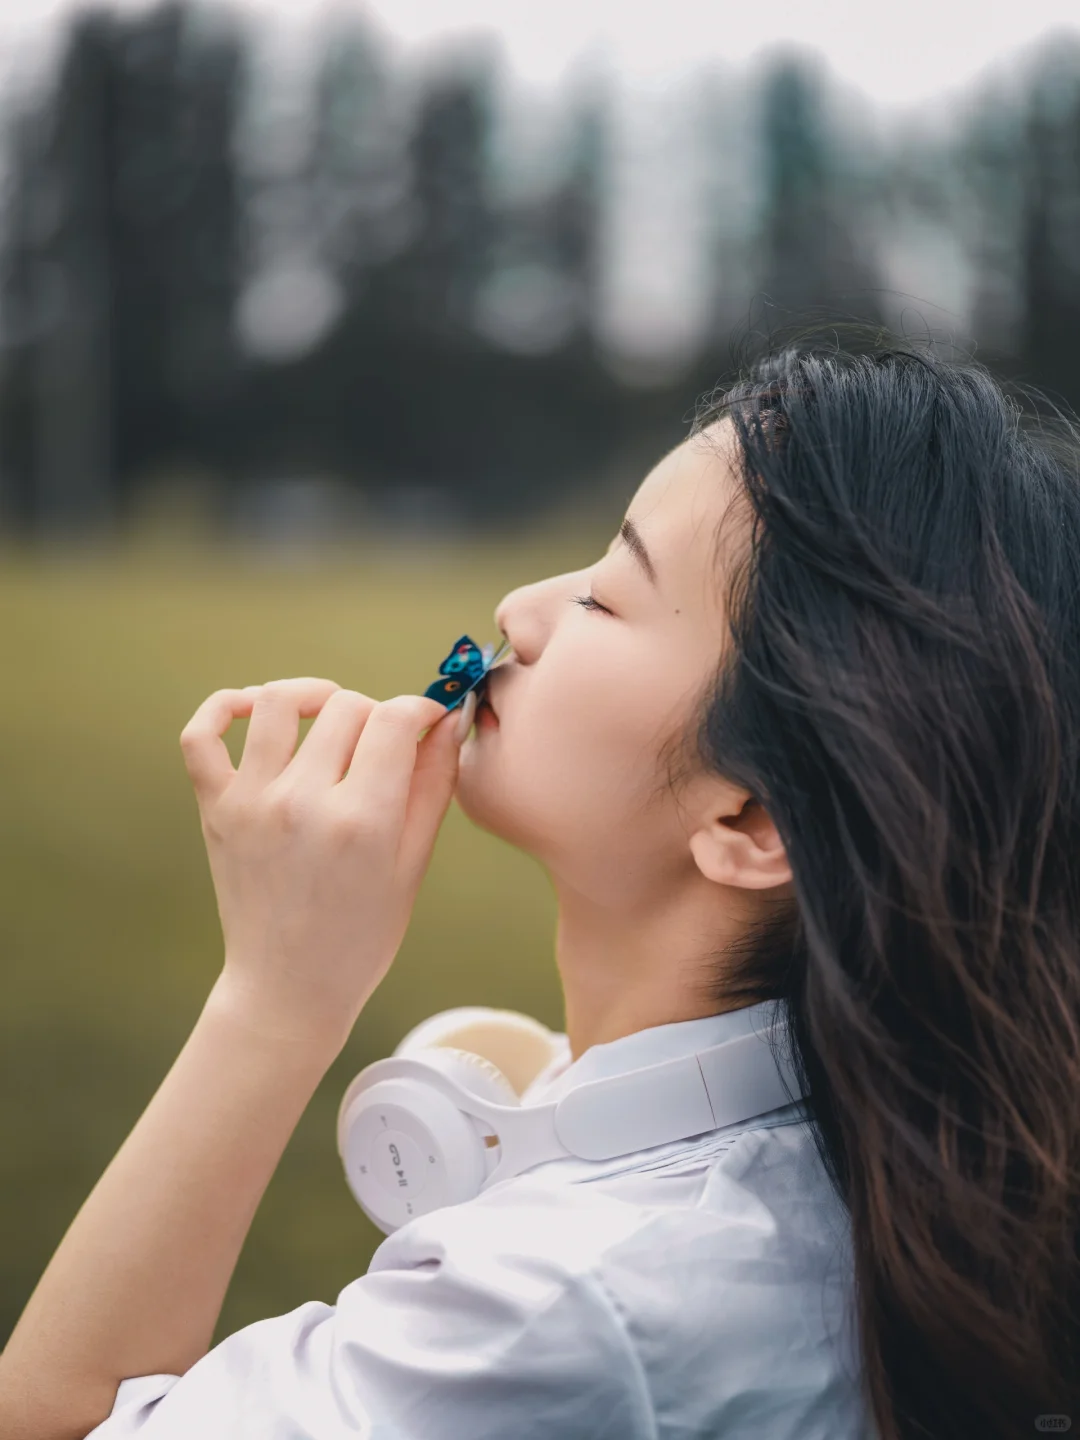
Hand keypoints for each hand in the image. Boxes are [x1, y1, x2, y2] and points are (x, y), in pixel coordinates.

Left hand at [179, 678, 471, 1052]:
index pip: (393, 719)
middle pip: (345, 707)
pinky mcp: (215, 809)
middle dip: (376, 712)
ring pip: (277, 702)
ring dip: (312, 693)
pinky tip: (255, 709)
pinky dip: (224, 706)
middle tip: (383, 743)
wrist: (287, 988)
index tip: (427, 720)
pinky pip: (201, 734)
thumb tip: (447, 722)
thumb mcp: (412, 864)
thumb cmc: (361, 935)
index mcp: (361, 820)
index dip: (420, 708)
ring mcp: (251, 802)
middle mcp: (302, 802)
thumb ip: (433, 785)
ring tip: (329, 710)